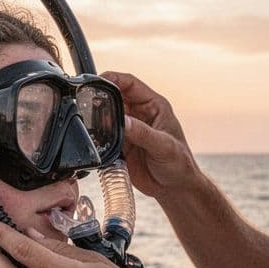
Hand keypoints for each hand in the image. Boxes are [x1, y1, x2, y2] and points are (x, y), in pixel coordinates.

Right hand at [103, 71, 202, 201]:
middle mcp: (140, 115)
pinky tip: (93, 140)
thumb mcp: (164, 146)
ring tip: (90, 124)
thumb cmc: (179, 164)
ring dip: (97, 119)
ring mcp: (129, 130)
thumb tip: (123, 121)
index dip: (114, 79)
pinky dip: (97, 137)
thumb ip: (143, 133)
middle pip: (114, 98)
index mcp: (154, 106)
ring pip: (107, 117)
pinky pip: (104, 137)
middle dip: (101, 98)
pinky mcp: (121, 145)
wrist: (175, 188)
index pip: (130, 84)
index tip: (99, 80)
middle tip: (88, 104)